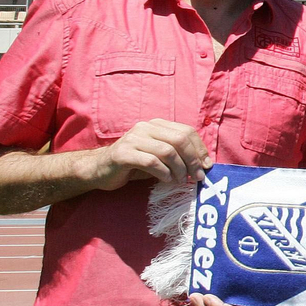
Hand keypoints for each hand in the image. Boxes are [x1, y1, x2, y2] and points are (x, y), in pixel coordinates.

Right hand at [91, 119, 211, 189]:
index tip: (206, 166)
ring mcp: (133, 139)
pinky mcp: (123, 153)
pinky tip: (165, 180)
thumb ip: (178, 155)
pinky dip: (163, 173)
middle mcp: (145, 127)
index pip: (187, 131)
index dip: (200, 149)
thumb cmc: (134, 164)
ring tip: (179, 180)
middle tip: (197, 177)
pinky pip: (151, 162)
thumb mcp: (159, 156)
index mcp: (156, 125)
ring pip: (167, 151)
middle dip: (193, 160)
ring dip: (179, 169)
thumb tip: (204, 165)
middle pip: (180, 139)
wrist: (99, 170)